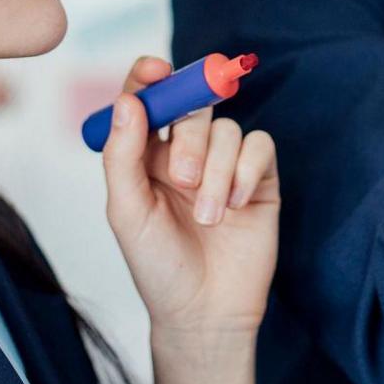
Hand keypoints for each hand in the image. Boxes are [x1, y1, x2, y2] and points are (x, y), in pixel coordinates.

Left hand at [100, 56, 279, 344]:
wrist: (204, 313)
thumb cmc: (158, 267)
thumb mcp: (127, 212)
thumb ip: (123, 156)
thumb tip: (129, 102)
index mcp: (146, 156)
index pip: (147, 99)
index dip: (149, 77)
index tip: (154, 70)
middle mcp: (186, 153)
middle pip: (193, 106)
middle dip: (190, 136)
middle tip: (182, 178)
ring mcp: (225, 165)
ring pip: (228, 129)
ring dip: (218, 171)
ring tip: (209, 216)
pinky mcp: (260, 180)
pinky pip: (260, 147)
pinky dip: (248, 172)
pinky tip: (237, 206)